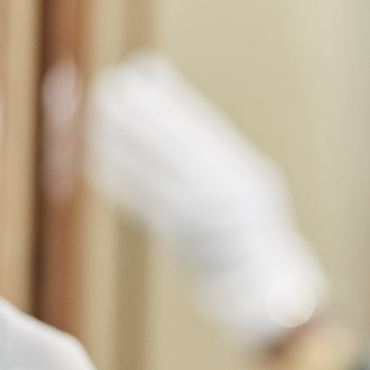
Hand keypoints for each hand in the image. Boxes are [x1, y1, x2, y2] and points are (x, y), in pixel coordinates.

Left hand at [88, 51, 329, 346]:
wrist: (272, 298)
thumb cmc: (255, 242)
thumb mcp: (248, 192)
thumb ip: (213, 158)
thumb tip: (180, 120)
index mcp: (247, 176)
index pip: (202, 128)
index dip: (170, 99)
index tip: (141, 71)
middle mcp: (231, 193)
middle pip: (178, 145)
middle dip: (143, 115)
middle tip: (110, 85)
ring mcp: (210, 221)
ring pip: (159, 171)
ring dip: (126, 142)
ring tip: (98, 114)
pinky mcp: (187, 246)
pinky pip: (148, 206)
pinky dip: (123, 181)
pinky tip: (98, 161)